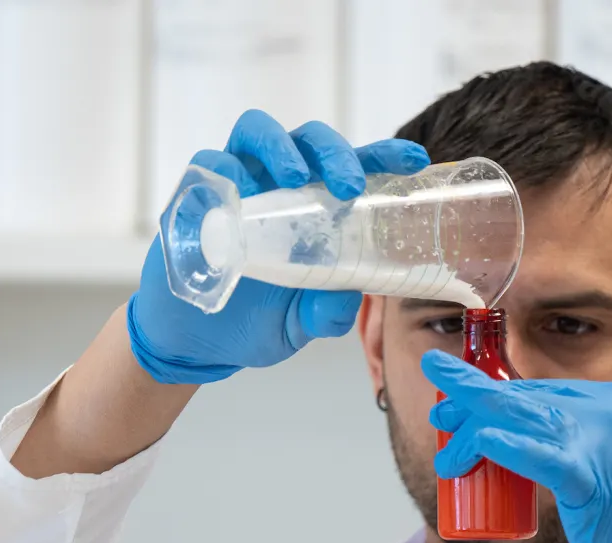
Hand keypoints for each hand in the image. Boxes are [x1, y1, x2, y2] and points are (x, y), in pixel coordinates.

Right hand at [128, 110, 429, 383]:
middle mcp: (279, 183)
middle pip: (309, 139)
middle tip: (347, 186)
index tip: (415, 161)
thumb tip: (350, 296)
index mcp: (316, 205)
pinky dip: (223, 170)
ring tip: (294, 178)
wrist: (196, 341)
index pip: (354, 167)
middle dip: (332, 152)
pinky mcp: (196, 192)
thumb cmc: (256, 321)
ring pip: (257, 131)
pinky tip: (237, 194)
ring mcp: (237, 181)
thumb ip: (327, 313)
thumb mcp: (301, 324)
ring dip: (279, 147)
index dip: (384, 156)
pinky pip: (208, 164)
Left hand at [424, 350, 611, 542]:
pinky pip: (544, 456)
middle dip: (472, 398)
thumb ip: (581, 447)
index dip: (494, 396)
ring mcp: (607, 442)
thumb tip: (524, 444)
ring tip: (441, 434)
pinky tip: (480, 442)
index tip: (459, 404)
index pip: (542, 390)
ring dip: (473, 428)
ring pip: (525, 420)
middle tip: (436, 404)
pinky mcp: (597, 479)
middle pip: (526, 398)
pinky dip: (507, 447)